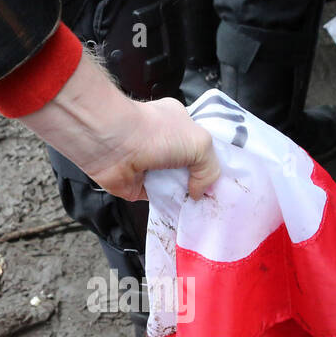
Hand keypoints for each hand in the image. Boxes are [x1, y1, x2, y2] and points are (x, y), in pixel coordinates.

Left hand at [19, 54, 219, 201]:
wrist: (113, 145)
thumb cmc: (156, 134)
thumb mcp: (200, 143)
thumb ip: (209, 169)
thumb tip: (198, 192)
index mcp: (179, 123)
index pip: (199, 144)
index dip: (210, 161)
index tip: (223, 180)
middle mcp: (162, 142)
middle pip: (188, 167)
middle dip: (199, 182)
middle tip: (214, 200)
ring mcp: (149, 164)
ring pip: (173, 185)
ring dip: (184, 197)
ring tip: (201, 210)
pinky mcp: (136, 185)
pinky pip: (158, 199)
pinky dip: (167, 206)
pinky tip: (180, 213)